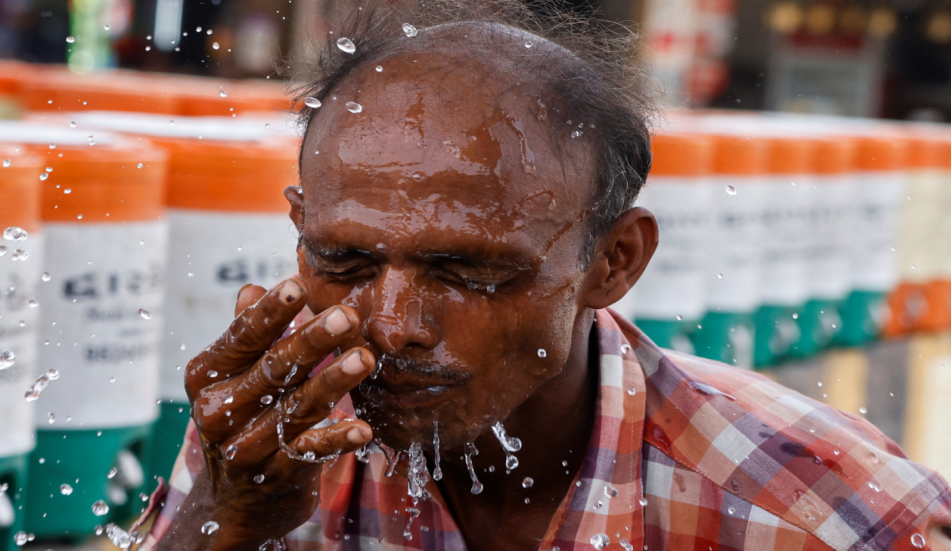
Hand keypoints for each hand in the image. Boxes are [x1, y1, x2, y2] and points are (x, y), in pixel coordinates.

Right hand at [179, 279, 374, 548]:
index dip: (270, 312)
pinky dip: (338, 439)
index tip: (297, 286)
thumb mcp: (234, 377)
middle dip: (312, 341)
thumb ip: (247, 334)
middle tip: (347, 315)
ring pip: (296, 407)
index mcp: (207, 377)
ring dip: (334, 381)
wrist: (234, 500)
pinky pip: (311, 452)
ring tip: (365, 358)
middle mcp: (219, 412)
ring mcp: (246, 446)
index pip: (242, 337)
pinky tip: (363, 428)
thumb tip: (252, 288)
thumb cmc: (243, 418)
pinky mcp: (276, 474)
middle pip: (273, 369)